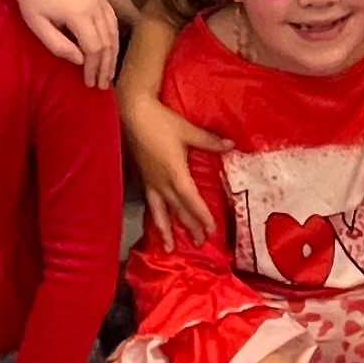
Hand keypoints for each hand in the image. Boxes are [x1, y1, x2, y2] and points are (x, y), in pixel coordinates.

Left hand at [7, 0, 124, 88]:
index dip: (93, 68)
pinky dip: (113, 37)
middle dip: (105, 66)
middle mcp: (95, 6)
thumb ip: (59, 46)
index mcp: (79, 14)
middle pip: (107, 42)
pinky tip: (110, 49)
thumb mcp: (38, 26)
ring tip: (108, 72)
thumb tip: (81, 61)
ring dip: (112, 54)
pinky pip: (112, 19)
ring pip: (113, 31)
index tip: (89, 83)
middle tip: (102, 85)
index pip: (94, 48)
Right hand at [122, 71, 232, 239]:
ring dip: (166, 230)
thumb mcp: (188, 130)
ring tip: (169, 248)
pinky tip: (157, 223)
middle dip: (189, 227)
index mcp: (175, 172)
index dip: (201, 215)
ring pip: (160, 211)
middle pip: (178, 209)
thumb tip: (231, 145)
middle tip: (199, 244)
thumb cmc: (161, 122)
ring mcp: (151, 181)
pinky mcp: (143, 178)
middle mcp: (162, 182)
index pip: (190, 200)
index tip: (211, 230)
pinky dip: (156, 216)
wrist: (132, 114)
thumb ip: (209, 141)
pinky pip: (150, 203)